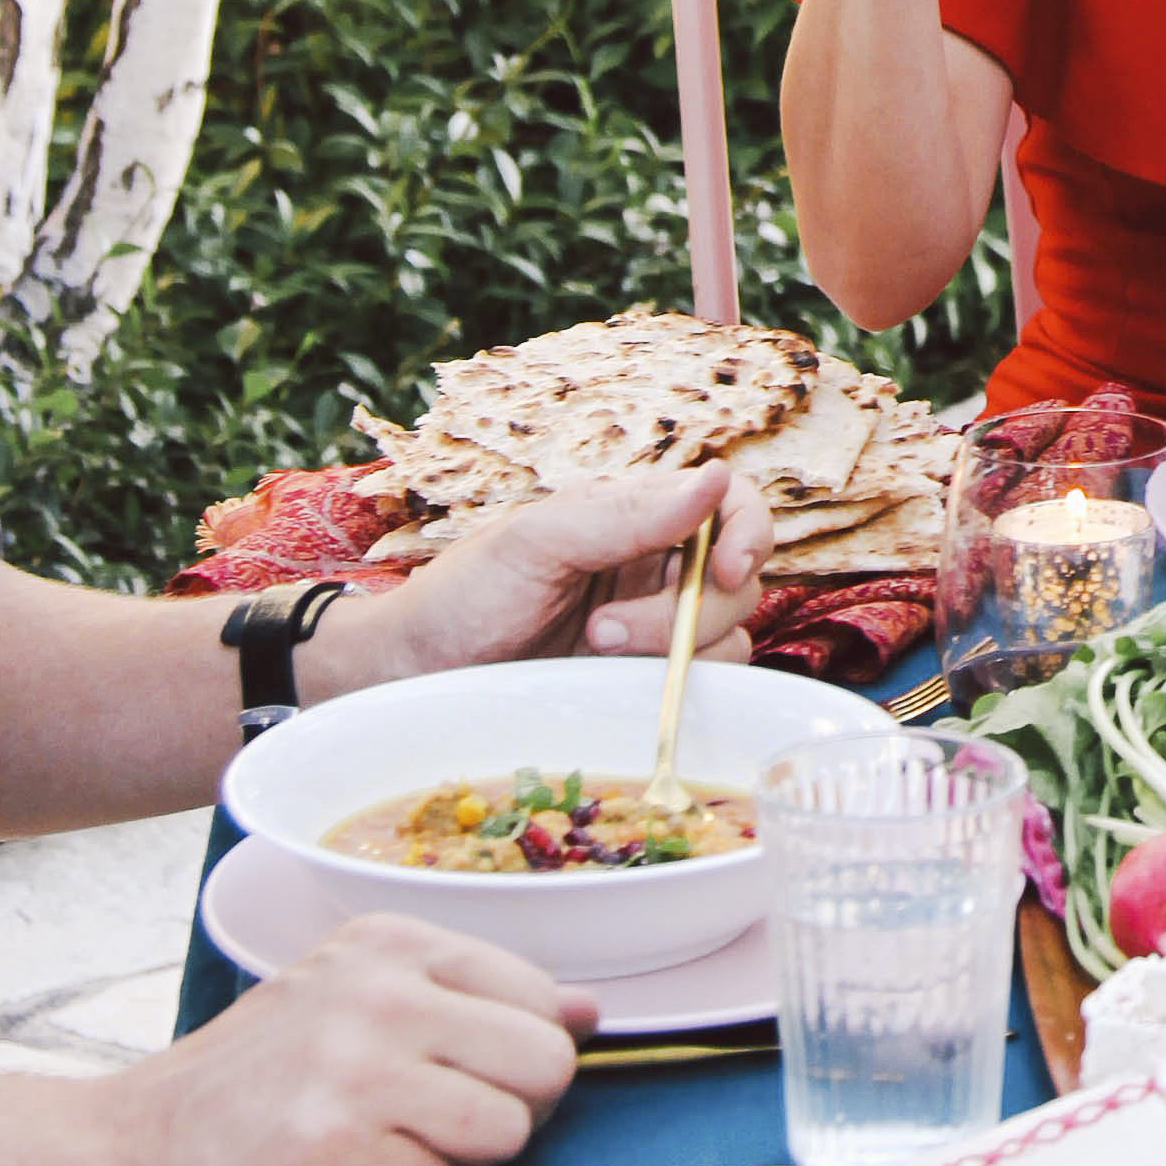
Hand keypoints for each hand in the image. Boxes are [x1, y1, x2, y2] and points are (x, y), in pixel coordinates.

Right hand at [100, 920, 589, 1165]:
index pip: (542, 999)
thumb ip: (466, 1001)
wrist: (123, 1160)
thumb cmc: (246, 1092)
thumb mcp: (348, 1004)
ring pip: (504, 1130)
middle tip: (429, 1131)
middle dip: (508, 1114)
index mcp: (386, 944)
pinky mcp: (329, 1156)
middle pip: (544, 1063)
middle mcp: (374, 994)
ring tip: (376, 1158)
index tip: (462, 1081)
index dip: (519, 1062)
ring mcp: (352, 1073)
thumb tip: (588, 1013)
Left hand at [320, 462, 772, 695]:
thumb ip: (627, 515)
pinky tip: (613, 684)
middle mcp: (656, 568)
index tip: (726, 570)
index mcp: (637, 515)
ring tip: (594, 651)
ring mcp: (654, 630)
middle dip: (688, 610)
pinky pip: (700, 686)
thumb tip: (716, 477)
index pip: (732, 505)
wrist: (415, 677)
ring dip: (673, 651)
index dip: (749, 531)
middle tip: (607, 629)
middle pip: (738, 581)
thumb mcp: (536, 542)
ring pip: (729, 638)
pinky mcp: (643, 684)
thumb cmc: (463, 594)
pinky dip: (674, 688)